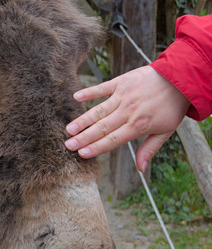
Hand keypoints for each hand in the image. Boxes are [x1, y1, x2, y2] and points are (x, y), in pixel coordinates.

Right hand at [65, 66, 190, 171]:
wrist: (179, 79)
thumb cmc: (171, 108)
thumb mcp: (165, 131)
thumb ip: (149, 149)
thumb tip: (140, 169)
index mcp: (138, 126)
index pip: (113, 140)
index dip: (96, 147)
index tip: (81, 154)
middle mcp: (128, 112)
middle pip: (102, 127)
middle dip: (83, 138)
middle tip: (67, 145)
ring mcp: (123, 96)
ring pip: (99, 111)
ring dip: (82, 120)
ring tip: (69, 129)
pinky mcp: (121, 82)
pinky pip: (102, 88)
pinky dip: (89, 92)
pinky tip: (76, 97)